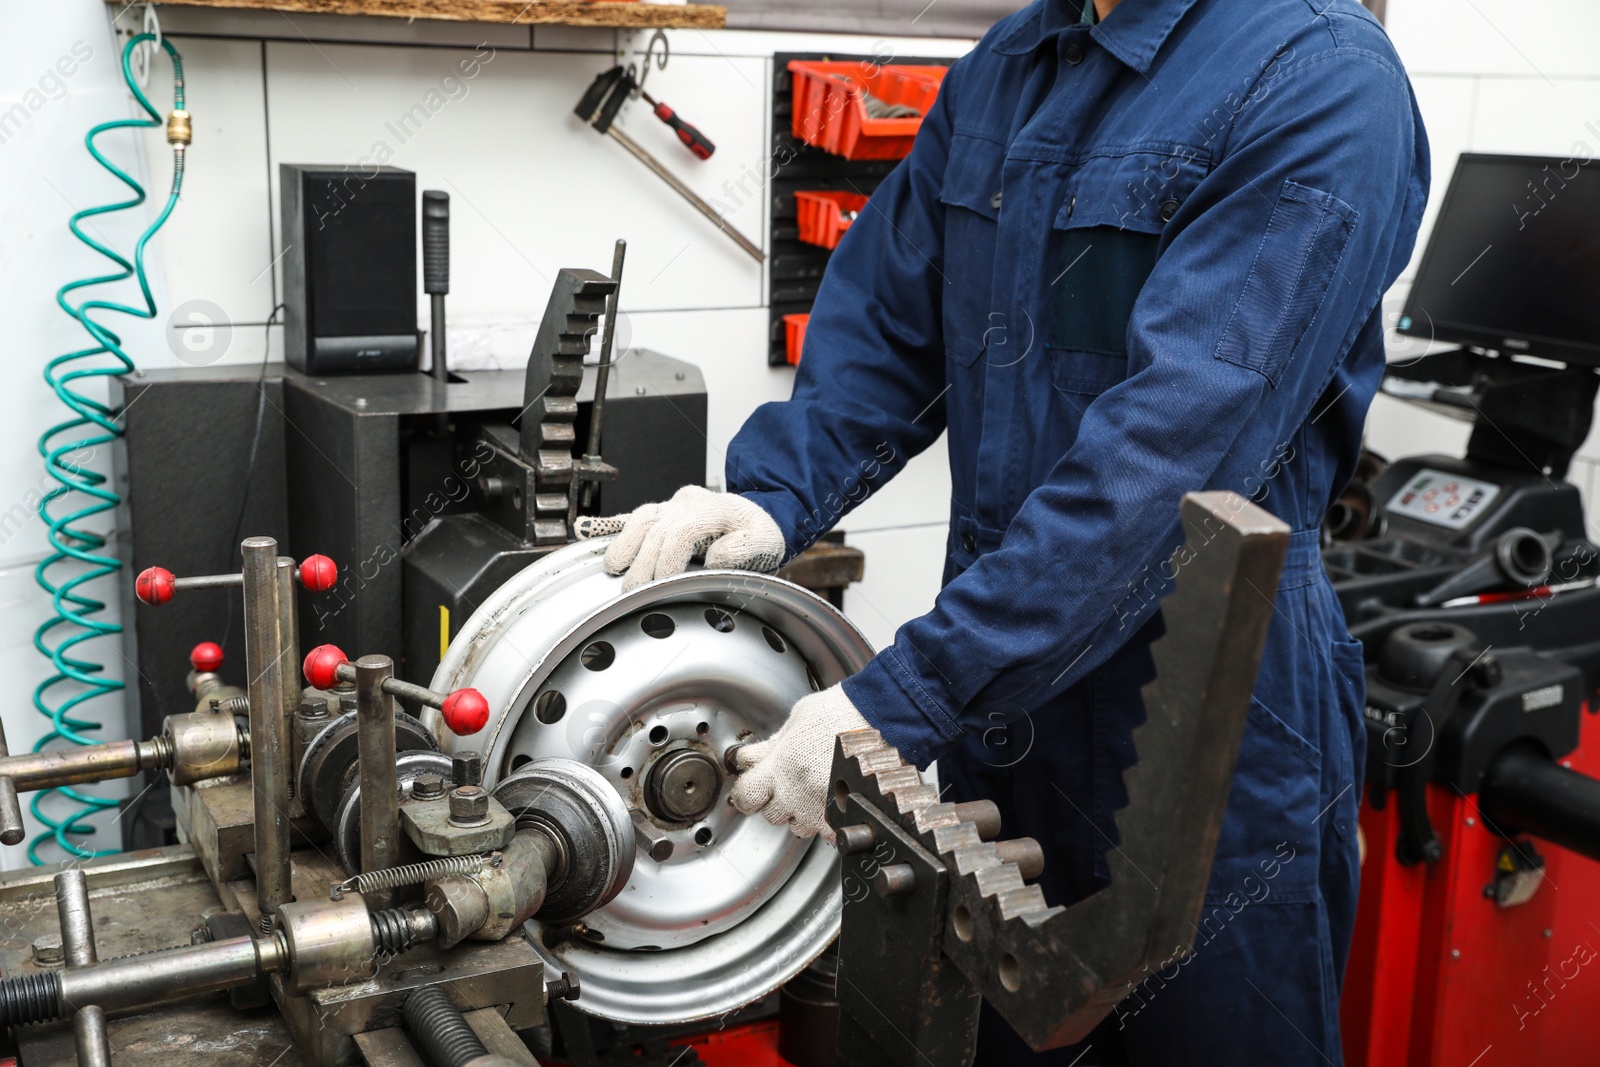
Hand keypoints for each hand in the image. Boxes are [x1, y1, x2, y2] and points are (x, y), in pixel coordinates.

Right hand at [575, 485, 784, 592]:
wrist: (760, 514)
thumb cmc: (761, 532)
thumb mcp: (766, 542)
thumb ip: (743, 548)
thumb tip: (713, 558)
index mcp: (711, 508)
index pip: (679, 533)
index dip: (666, 561)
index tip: (662, 587)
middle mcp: (687, 502)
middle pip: (654, 529)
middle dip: (641, 563)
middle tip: (631, 594)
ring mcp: (672, 506)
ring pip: (639, 519)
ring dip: (623, 545)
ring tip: (613, 570)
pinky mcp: (663, 512)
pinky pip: (633, 517)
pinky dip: (612, 527)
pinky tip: (588, 533)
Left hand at [731, 685, 869, 841]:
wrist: (880, 719)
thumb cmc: (842, 713)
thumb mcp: (797, 719)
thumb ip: (772, 745)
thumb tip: (753, 757)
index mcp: (781, 766)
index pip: (745, 796)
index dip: (746, 793)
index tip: (750, 788)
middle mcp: (797, 792)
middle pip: (770, 814)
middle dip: (775, 800)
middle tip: (788, 782)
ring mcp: (820, 808)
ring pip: (796, 827)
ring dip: (800, 813)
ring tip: (814, 790)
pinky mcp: (842, 817)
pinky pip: (824, 833)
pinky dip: (825, 821)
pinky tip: (831, 801)